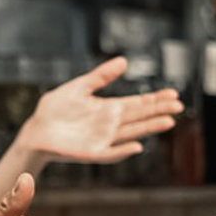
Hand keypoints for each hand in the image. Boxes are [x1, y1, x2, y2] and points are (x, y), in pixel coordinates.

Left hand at [18, 56, 182, 167]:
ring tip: (168, 121)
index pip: (138, 104)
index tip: (173, 94)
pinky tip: (137, 146)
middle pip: (140, 117)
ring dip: (149, 128)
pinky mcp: (92, 153)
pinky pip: (111, 153)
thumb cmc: (56, 109)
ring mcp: (103, 140)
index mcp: (109, 108)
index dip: (155, 99)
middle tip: (179, 106)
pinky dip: (123, 151)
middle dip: (159, 111)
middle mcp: (111, 125)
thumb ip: (101, 76)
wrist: (36, 130)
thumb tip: (124, 61)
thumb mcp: (79, 86)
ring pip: (132, 133)